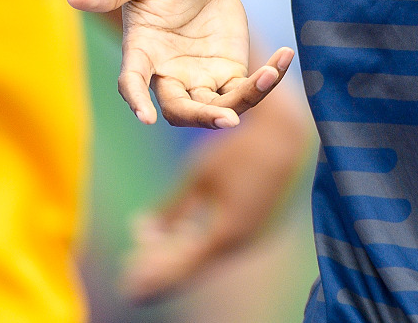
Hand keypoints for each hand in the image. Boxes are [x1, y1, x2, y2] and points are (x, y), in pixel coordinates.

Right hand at [68, 0, 292, 127]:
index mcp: (141, 50)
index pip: (132, 83)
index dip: (136, 101)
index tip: (145, 117)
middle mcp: (167, 73)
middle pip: (179, 109)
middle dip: (202, 116)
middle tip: (228, 119)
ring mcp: (198, 78)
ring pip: (217, 106)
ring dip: (244, 101)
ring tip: (269, 74)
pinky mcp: (227, 72)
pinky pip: (247, 88)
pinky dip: (268, 78)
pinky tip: (285, 56)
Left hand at [117, 79, 312, 301]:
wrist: (290, 133)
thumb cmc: (240, 150)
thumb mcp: (199, 177)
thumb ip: (172, 209)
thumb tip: (144, 231)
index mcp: (225, 235)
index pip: (181, 269)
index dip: (152, 278)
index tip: (127, 285)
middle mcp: (243, 244)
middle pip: (196, 267)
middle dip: (163, 270)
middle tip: (132, 270)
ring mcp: (256, 236)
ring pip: (211, 255)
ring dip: (182, 255)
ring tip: (153, 248)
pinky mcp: (263, 225)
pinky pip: (227, 243)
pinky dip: (203, 242)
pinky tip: (185, 231)